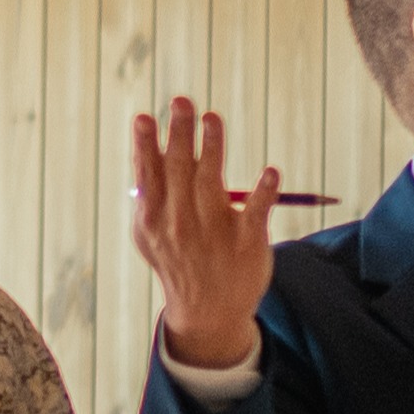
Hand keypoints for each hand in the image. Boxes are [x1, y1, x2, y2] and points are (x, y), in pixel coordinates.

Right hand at [126, 97, 286, 370]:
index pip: (148, 174)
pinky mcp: (247, 242)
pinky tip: (270, 172)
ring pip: (212, 182)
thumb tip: (149, 145)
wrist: (208, 312)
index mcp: (154, 218)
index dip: (145, 145)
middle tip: (182, 101)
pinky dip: (264, 192)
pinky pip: (256, 211)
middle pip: (179, 170)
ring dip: (213, 148)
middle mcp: (181, 223)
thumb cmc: (179, 260)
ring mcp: (214, 232)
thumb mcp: (152, 233)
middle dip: (179, 134)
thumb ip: (150, 193)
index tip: (143, 117)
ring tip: (212, 119)